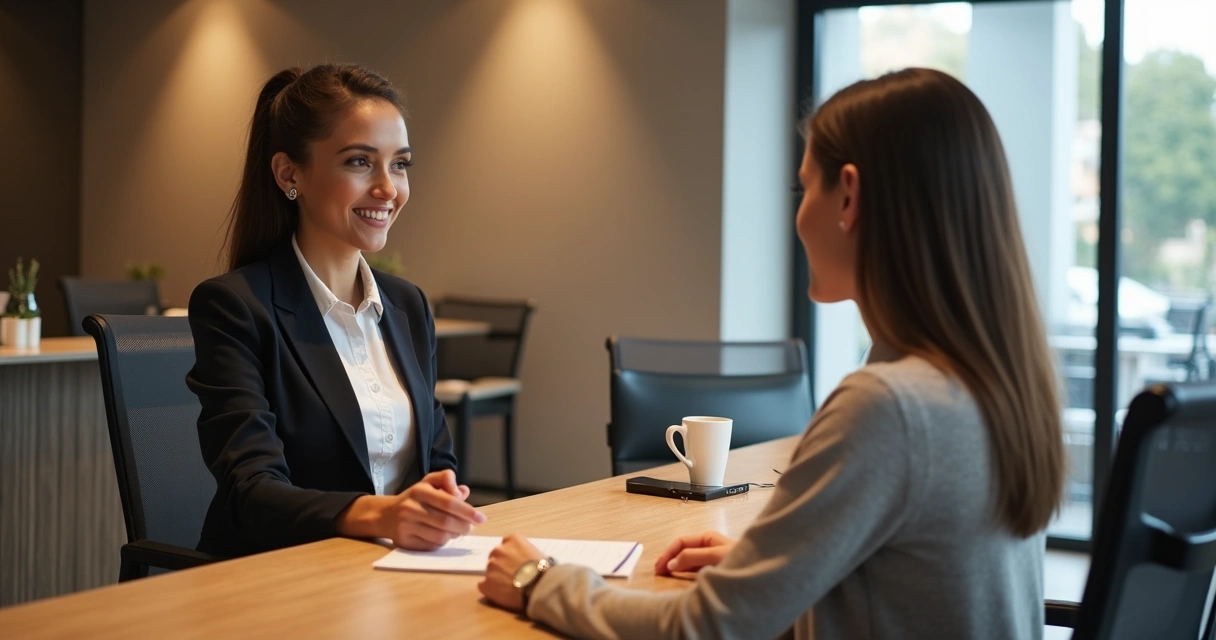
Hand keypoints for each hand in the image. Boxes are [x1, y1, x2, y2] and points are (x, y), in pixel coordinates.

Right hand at [337, 470, 485, 549]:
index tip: (481, 518)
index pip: (449, 502)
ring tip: (457, 530)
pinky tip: (444, 536)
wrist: (386, 515)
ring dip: (454, 535)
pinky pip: (431, 546)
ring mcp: (406, 526)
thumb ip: (446, 480)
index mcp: (419, 490)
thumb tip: (463, 492)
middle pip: (446, 522)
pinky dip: (442, 543)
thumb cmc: (415, 498)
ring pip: (440, 536)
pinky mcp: (404, 542)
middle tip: (471, 527)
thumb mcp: (428, 482)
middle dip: (464, 526)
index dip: (468, 511)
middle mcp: (411, 508)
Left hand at [478, 534, 544, 611]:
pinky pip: (484, 585)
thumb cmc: (543, 571)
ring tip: (510, 586)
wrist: (539, 588)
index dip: (511, 554)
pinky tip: (502, 593)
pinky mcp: (486, 584)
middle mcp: (499, 550)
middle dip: (502, 564)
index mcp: (513, 540)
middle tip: (512, 574)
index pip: (507, 543)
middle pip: (496, 555)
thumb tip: (520, 559)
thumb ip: (523, 552)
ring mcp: (490, 567)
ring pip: (490, 571)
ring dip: (497, 576)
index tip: (516, 561)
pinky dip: (491, 589)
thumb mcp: (536, 552)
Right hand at [654, 530, 735, 578]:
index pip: (681, 542)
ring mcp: (711, 558)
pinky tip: (681, 578)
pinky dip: (685, 573)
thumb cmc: (741, 559)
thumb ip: (693, 557)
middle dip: (669, 559)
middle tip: (657, 572)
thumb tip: (672, 563)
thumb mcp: (715, 555)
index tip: (659, 566)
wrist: (762, 571)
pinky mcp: (715, 570)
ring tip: (665, 575)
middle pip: (682, 550)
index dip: (668, 553)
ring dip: (676, 566)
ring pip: (688, 560)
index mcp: (707, 538)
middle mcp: (708, 546)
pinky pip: (695, 569)